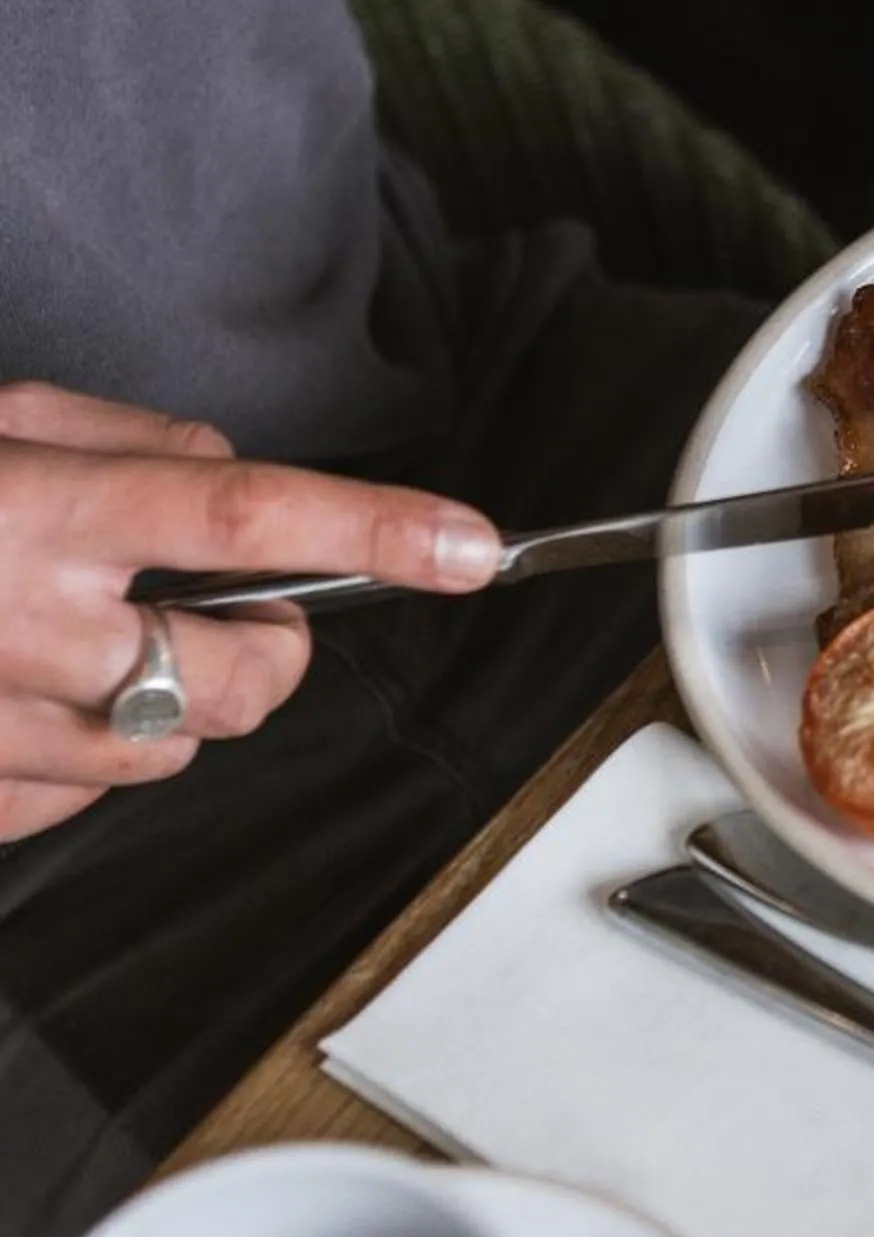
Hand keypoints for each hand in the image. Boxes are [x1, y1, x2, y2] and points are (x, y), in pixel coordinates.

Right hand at [0, 384, 500, 843]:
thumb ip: (123, 438)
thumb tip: (229, 472)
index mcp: (43, 514)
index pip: (244, 518)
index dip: (370, 532)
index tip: (463, 545)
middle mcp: (28, 630)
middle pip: (241, 681)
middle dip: (272, 647)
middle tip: (224, 605)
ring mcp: (2, 730)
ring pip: (173, 752)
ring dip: (171, 702)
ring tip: (89, 646)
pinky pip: (83, 798)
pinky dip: (81, 753)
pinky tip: (27, 696)